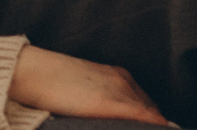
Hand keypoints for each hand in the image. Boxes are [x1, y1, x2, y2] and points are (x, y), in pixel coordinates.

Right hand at [9, 45, 167, 123]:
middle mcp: (123, 80)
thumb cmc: (52, 84)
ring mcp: (117, 90)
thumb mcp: (84, 92)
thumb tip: (108, 120)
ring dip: (153, 124)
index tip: (159, 128)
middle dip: (154, 122)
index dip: (152, 119)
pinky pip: (140, 114)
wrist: (35, 72)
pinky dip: (152, 124)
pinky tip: (161, 129)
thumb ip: (99, 105)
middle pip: (150, 107)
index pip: (145, 103)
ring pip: (148, 111)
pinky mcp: (108, 102)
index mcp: (118, 77)